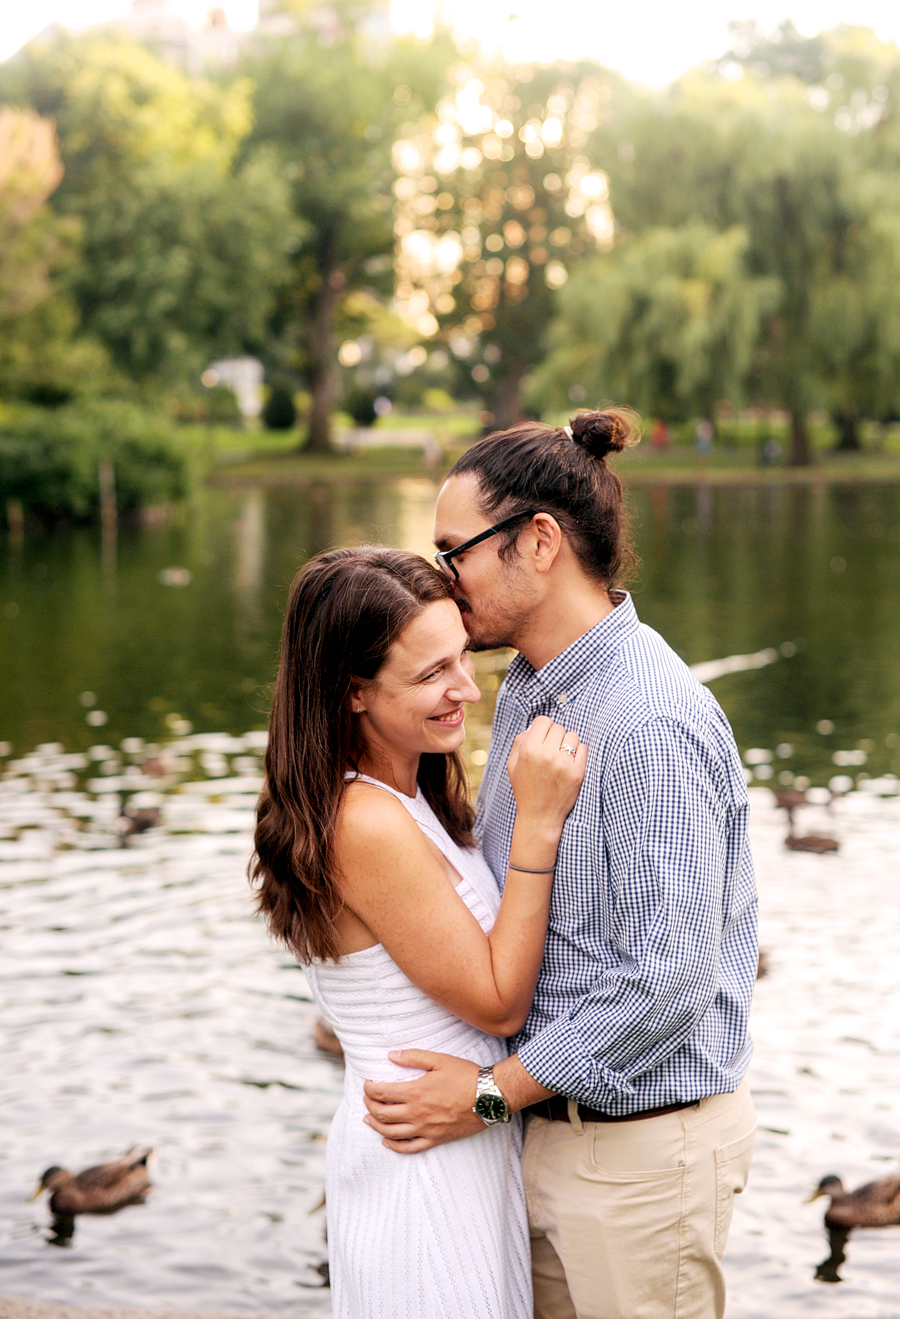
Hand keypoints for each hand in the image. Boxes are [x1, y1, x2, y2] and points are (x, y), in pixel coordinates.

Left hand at [362, 1050, 483, 1152]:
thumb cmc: (466, 1076)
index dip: (369, 1089)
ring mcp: (425, 1129)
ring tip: (368, 1119)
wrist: (489, 1097)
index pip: (382, 1093)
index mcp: (415, 1092)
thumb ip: (414, 1057)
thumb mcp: (440, 1060)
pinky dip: (395, 1147)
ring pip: (392, 1133)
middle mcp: (417, 1113)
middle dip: (370, 1105)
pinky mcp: (435, 1139)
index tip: (367, 1084)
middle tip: (367, 1098)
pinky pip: (410, 1148)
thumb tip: (391, 1055)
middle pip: (382, 1114)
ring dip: (376, 1126)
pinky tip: (387, 1142)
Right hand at [507, 715, 587, 827]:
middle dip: (555, 736)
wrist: (539, 817)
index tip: (544, 738)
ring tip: (562, 756)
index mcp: (529, 750)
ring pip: (573, 736)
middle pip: (559, 727)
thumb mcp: (513, 765)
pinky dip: (579, 753)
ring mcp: (563, 764)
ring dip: (568, 743)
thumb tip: (534, 727)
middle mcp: (546, 755)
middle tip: (552, 750)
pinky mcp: (577, 773)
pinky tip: (570, 763)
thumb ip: (520, 742)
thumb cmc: (525, 789)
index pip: (544, 721)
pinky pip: (584, 748)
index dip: (544, 728)